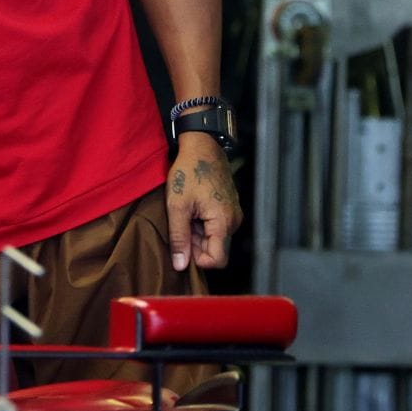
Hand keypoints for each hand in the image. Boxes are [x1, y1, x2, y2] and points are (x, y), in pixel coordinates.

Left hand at [168, 135, 242, 270]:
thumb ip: (179, 238)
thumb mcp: (177, 206)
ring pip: (215, 238)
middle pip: (215, 249)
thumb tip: (180, 264)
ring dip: (198, 233)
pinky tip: (192, 208)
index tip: (183, 242)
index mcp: (224, 222)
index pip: (217, 260)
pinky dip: (202, 223)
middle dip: (195, 243)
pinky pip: (217, 226)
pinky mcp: (230, 208)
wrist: (202, 146)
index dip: (197, 258)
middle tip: (181, 222)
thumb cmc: (189, 171)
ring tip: (186, 212)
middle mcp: (234, 221)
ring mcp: (233, 214)